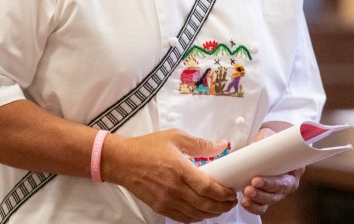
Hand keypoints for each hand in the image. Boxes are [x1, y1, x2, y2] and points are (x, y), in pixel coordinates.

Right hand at [102, 129, 237, 222]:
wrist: (122, 161)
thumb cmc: (147, 147)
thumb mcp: (174, 137)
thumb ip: (199, 143)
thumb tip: (221, 145)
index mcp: (179, 168)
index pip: (207, 187)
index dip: (223, 193)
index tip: (231, 191)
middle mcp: (174, 188)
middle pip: (205, 204)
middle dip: (222, 205)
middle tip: (231, 201)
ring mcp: (166, 200)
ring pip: (196, 214)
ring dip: (212, 213)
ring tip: (220, 207)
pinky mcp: (160, 207)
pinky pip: (183, 218)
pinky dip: (196, 218)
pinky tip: (202, 212)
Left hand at [239, 128, 304, 215]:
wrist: (266, 146)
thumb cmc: (270, 141)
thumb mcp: (268, 136)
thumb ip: (263, 140)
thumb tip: (254, 146)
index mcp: (294, 169)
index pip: (285, 181)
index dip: (271, 183)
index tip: (256, 180)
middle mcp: (288, 183)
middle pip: (277, 193)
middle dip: (261, 193)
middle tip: (248, 189)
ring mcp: (278, 191)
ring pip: (269, 201)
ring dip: (256, 200)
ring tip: (244, 196)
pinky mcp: (268, 197)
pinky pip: (262, 207)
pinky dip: (253, 207)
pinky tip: (245, 202)